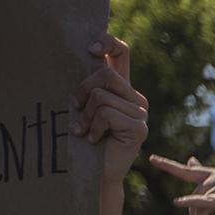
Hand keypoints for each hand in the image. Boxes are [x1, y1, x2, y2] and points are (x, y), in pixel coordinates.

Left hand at [72, 34, 147, 190]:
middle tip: (74, 108)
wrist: (93, 172)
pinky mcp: (139, 129)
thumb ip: (84, 83)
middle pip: (105, 74)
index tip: (89, 49)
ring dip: (85, 115)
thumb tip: (80, 55)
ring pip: (102, 96)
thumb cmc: (81, 137)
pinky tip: (93, 139)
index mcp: (121, 87)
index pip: (121, 51)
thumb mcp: (80, 104)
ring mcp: (140, 114)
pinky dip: (93, 127)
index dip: (107, 42)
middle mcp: (134, 98)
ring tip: (84, 130)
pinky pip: (107, 114)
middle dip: (82, 90)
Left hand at [149, 155, 214, 214]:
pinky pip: (205, 201)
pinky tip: (179, 202)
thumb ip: (203, 177)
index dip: (169, 166)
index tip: (152, 159)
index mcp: (214, 174)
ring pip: (199, 203)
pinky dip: (191, 202)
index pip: (188, 171)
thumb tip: (189, 160)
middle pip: (193, 194)